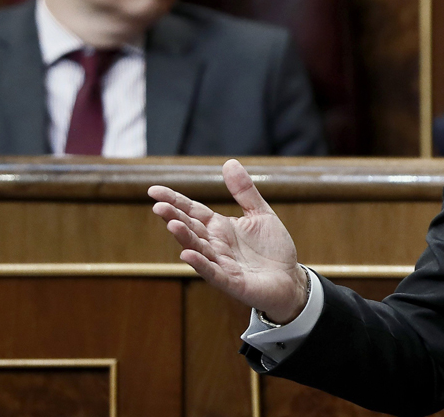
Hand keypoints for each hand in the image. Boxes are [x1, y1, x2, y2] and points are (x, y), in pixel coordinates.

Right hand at [149, 159, 308, 322]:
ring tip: (171, 224)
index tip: (153, 190)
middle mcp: (215, 244)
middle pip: (191, 228)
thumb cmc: (273, 248)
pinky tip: (187, 255)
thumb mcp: (261, 213)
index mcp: (220, 227)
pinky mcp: (231, 281)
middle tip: (158, 206)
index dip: (175, 200)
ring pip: (198, 249)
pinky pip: (213, 272)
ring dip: (184, 238)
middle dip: (174, 218)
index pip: (192, 211)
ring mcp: (221, 263)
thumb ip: (245, 191)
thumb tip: (230, 162)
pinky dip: (200, 264)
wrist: (289, 279)